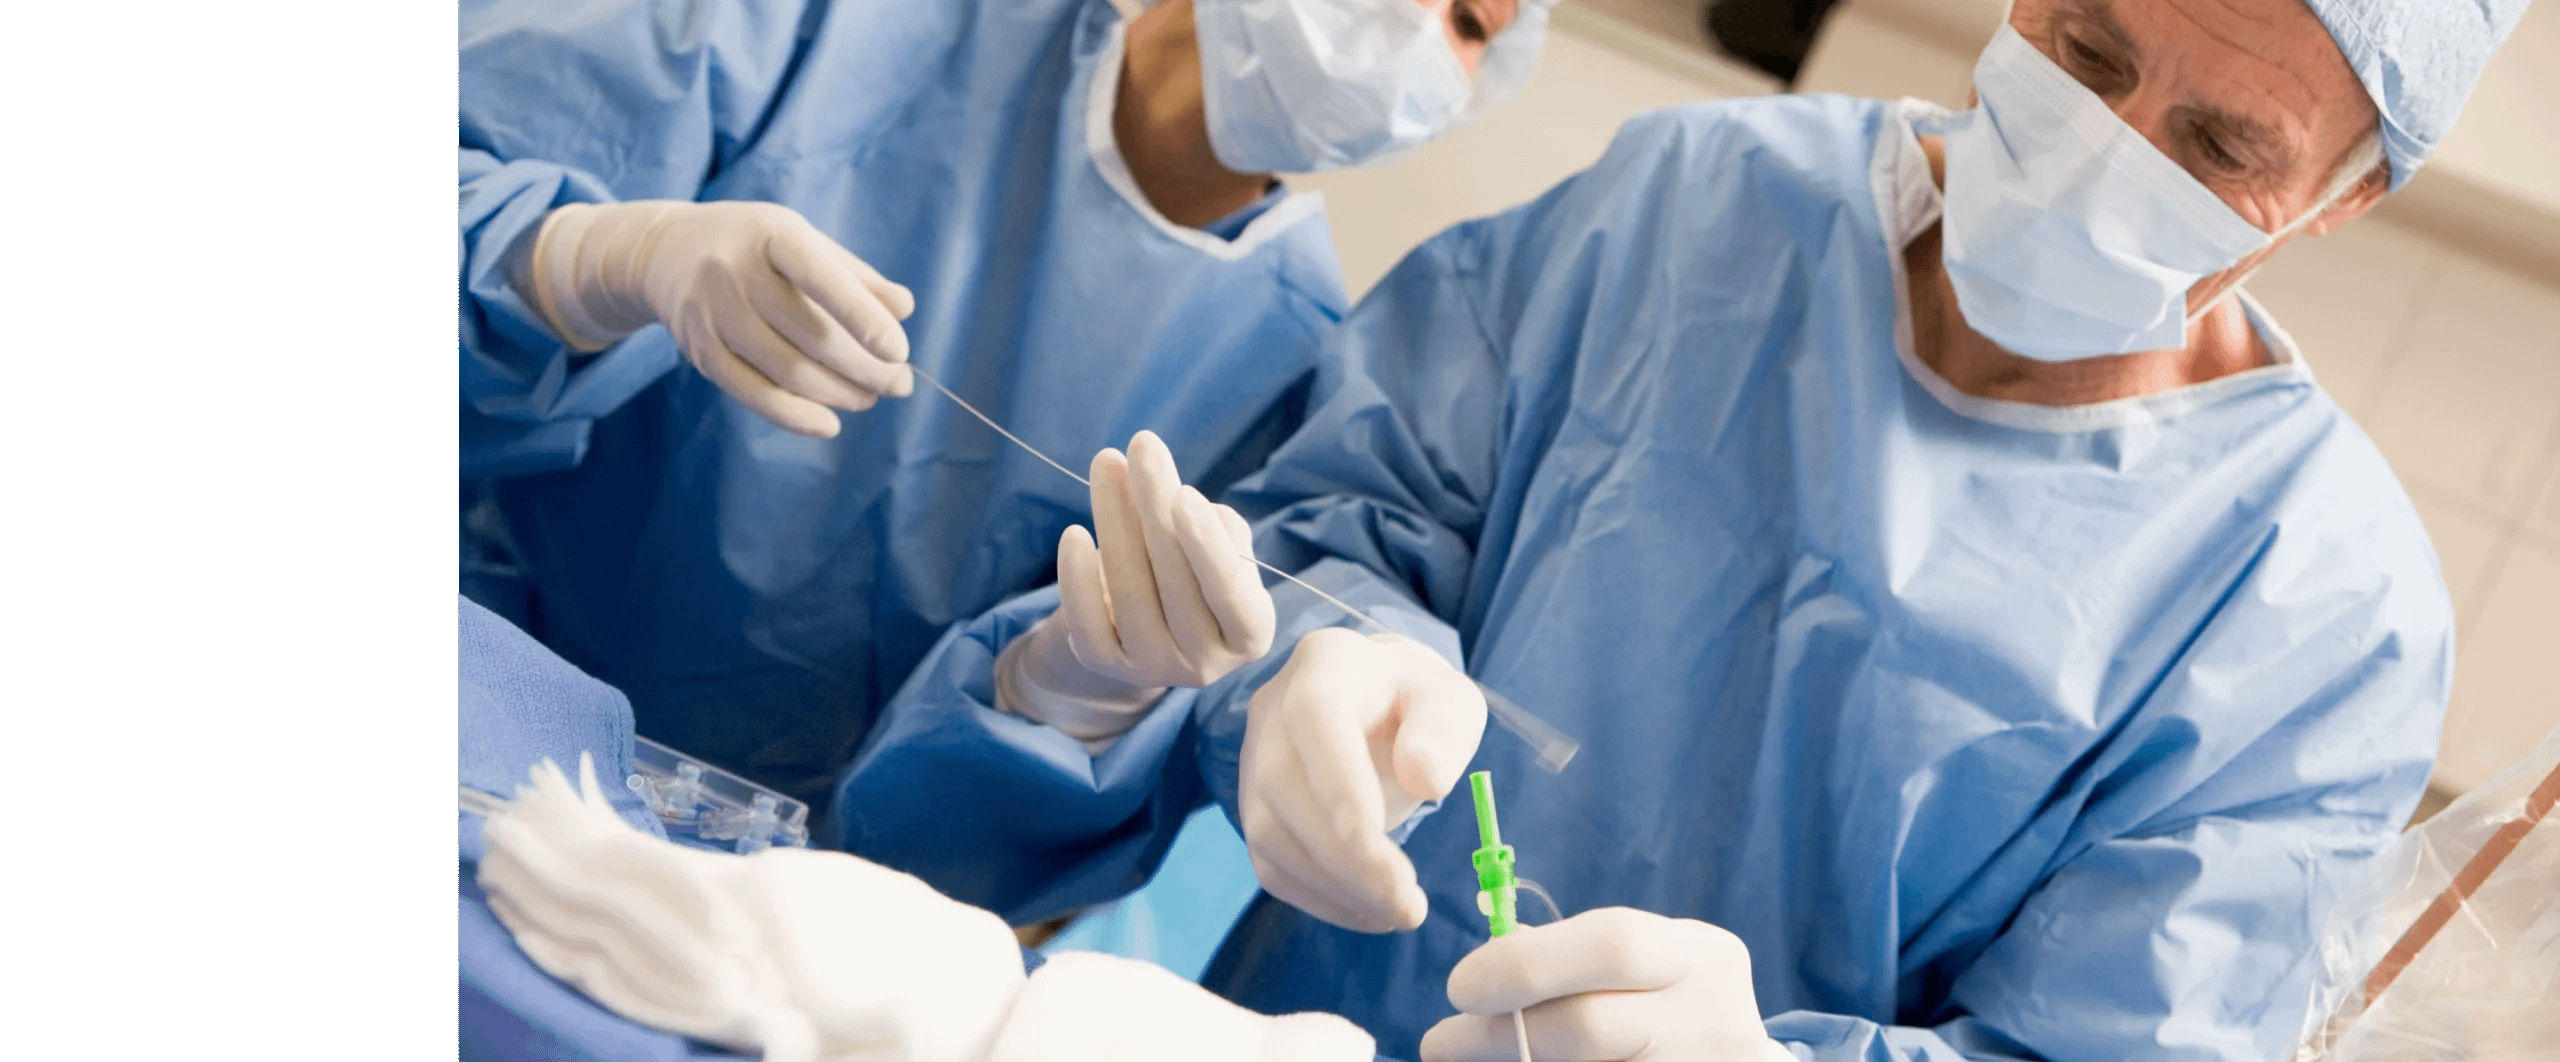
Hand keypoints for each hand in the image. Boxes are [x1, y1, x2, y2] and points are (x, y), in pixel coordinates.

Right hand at [524, 200, 915, 437]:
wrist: (665, 253)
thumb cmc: (756, 248)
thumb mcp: (804, 242)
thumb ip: (855, 276)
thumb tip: (904, 309)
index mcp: (772, 236)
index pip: (821, 277)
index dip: (862, 317)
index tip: (898, 351)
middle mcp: (735, 273)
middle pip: (812, 335)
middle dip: (866, 368)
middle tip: (901, 384)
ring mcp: (713, 315)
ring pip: (788, 371)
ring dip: (840, 393)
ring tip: (871, 397)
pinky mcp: (700, 351)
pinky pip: (753, 394)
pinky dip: (795, 416)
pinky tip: (829, 424)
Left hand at [996, 431, 1275, 740]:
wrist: (1151, 624)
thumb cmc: (1198, 570)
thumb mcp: (1222, 549)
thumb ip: (1215, 526)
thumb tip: (1172, 500)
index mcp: (1249, 634)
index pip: (1231, 592)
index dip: (1208, 545)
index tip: (1184, 493)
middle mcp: (1206, 662)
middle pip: (1175, 582)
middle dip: (1156, 506)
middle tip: (1142, 447)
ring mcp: (1155, 668)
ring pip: (1130, 593)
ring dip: (1115, 520)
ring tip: (1107, 463)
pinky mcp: (1108, 665)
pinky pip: (1088, 624)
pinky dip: (1077, 579)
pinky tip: (1074, 534)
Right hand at [1239, 627, 1484, 932]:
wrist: (1375, 700)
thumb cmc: (1417, 701)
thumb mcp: (1451, 699)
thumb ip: (1444, 730)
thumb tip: (1423, 777)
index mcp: (1324, 665)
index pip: (1314, 720)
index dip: (1342, 792)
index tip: (1390, 862)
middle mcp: (1272, 708)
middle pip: (1282, 787)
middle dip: (1345, 860)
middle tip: (1408, 906)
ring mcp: (1253, 757)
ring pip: (1267, 833)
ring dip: (1333, 887)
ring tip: (1398, 911)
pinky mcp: (1253, 804)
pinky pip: (1268, 862)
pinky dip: (1318, 898)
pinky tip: (1368, 910)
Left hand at [1420, 908, 1793, 1061]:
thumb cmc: (1670, 1003)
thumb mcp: (1649, 965)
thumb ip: (1576, 958)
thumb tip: (1484, 971)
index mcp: (1702, 957)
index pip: (1612, 945)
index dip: (1526, 964)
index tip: (1459, 986)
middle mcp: (1711, 1019)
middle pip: (1588, 1026)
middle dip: (1499, 1033)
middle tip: (1439, 1042)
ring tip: (1464, 1060)